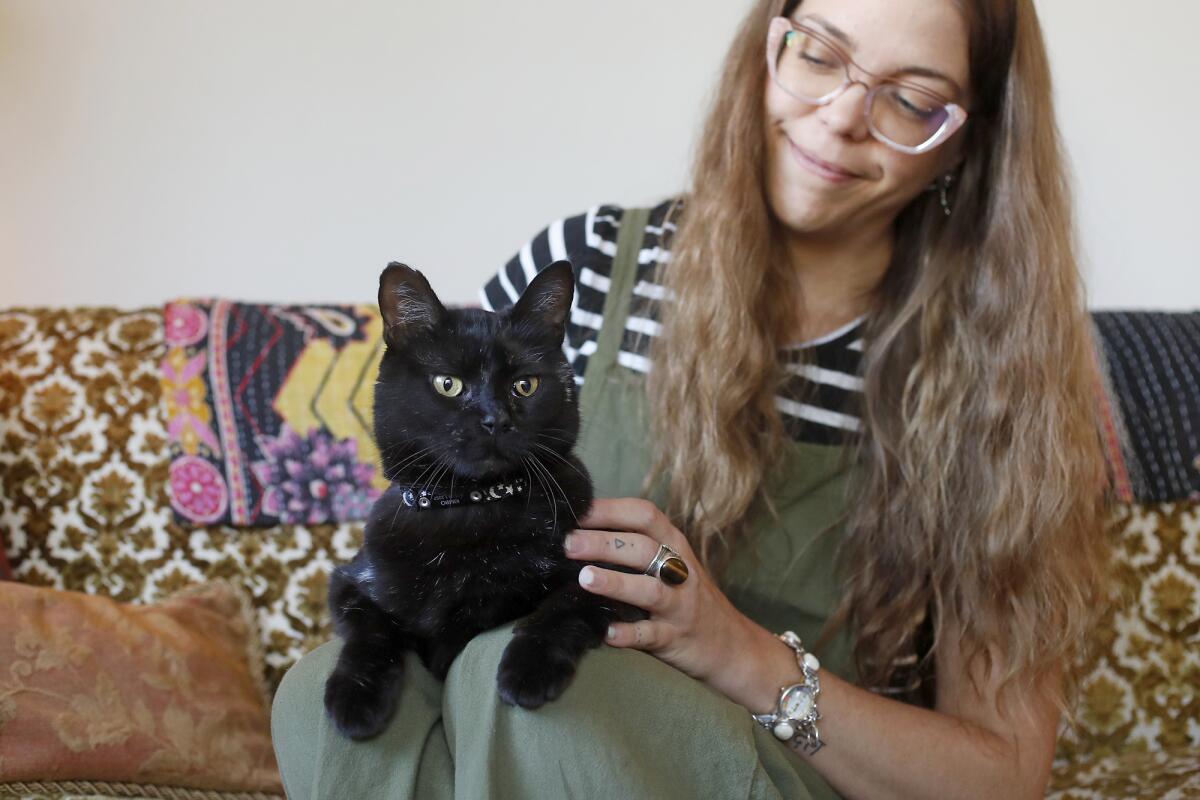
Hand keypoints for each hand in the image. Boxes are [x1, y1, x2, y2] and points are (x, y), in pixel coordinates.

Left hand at [563, 497, 759, 689]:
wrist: (732, 645)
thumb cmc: (688, 598)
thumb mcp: (672, 564)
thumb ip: (637, 549)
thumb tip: (582, 535)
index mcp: (675, 545)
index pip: (645, 515)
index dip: (610, 510)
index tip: (576, 511)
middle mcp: (680, 571)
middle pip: (643, 548)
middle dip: (604, 543)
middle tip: (568, 544)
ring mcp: (680, 606)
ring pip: (650, 589)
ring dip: (616, 582)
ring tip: (585, 578)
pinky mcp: (675, 639)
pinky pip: (651, 635)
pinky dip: (629, 633)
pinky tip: (607, 632)